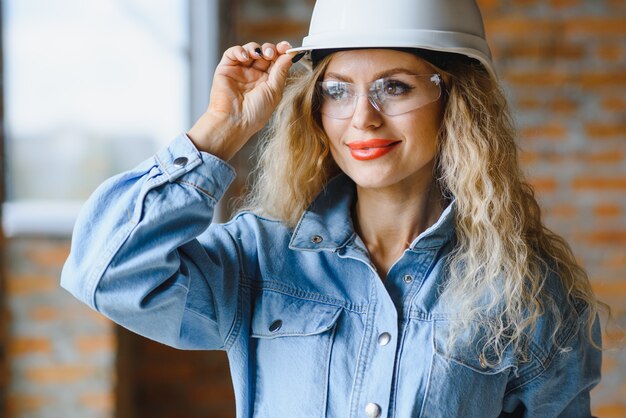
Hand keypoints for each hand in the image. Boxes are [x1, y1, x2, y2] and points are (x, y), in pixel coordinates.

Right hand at [188, 41, 294, 159]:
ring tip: (258, 55)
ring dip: (255, 48)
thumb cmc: (255, 113)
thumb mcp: (274, 91)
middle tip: (271, 54)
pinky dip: (239, 50)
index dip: (282, 52)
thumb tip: (289, 55)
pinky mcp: (226, 69)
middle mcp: (254, 75)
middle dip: (269, 49)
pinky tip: (244, 57)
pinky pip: (232, 53)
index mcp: (267, 81)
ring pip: (249, 50)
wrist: (235, 121)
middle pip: (264, 53)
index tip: (287, 48)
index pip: (276, 61)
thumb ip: (281, 71)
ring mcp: (240, 71)